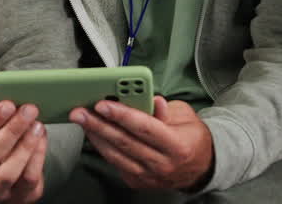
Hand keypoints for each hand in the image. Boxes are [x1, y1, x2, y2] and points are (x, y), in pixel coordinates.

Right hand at [0, 102, 46, 202]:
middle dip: (12, 128)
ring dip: (25, 144)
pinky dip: (37, 156)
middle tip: (28, 111)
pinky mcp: (16, 197)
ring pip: (9, 170)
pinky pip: (28, 177)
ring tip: (37, 125)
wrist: (9, 179)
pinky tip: (40, 139)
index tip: (8, 105)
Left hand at [70, 96, 213, 190]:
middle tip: (81, 111)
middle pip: (125, 142)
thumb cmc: (191, 138)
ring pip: (116, 154)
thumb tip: (152, 100)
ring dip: (95, 135)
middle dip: (99, 124)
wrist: (200, 169)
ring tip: (81, 119)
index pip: (144, 128)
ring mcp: (148, 176)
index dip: (122, 115)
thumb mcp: (186, 116)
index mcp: (177, 146)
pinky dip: (102, 147)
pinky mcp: (137, 181)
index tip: (103, 104)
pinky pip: (115, 162)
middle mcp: (162, 164)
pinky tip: (93, 132)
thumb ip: (166, 110)